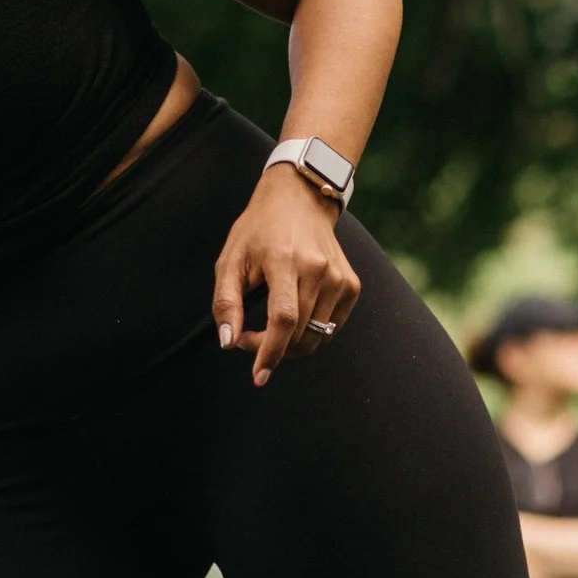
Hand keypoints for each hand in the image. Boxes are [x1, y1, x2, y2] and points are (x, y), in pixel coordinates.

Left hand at [212, 163, 358, 385]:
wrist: (298, 201)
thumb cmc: (257, 231)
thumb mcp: (229, 260)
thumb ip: (226, 302)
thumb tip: (228, 342)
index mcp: (284, 261)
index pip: (283, 319)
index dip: (269, 351)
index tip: (258, 375)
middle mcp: (319, 270)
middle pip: (299, 333)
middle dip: (270, 348)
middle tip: (246, 338)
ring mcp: (340, 278)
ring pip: (317, 336)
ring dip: (290, 344)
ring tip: (266, 328)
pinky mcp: (351, 285)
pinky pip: (331, 327)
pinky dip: (310, 333)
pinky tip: (292, 317)